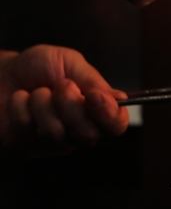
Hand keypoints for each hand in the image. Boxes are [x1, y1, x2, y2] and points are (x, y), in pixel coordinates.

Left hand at [0, 45, 128, 151]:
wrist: (3, 72)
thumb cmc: (39, 65)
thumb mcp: (71, 62)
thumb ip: (94, 81)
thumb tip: (120, 98)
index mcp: (96, 108)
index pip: (116, 124)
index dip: (110, 114)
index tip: (94, 95)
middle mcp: (79, 129)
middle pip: (89, 133)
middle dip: (71, 106)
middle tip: (61, 85)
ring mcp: (53, 141)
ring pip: (58, 134)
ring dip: (43, 104)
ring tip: (37, 92)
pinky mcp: (27, 146)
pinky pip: (29, 132)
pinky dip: (22, 107)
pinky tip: (21, 100)